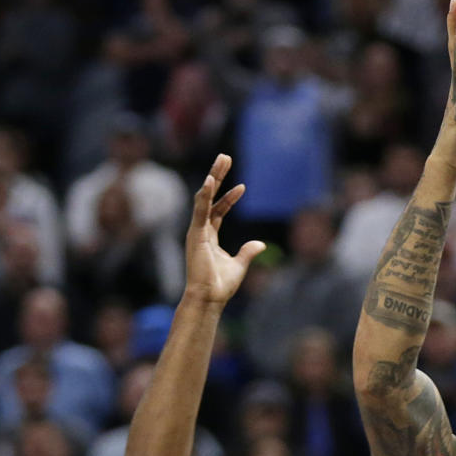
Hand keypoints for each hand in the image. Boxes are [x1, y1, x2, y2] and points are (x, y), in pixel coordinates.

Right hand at [184, 154, 264, 305]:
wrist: (209, 298)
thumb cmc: (220, 286)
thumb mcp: (239, 266)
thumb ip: (248, 252)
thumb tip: (260, 244)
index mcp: (209, 236)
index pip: (218, 211)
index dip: (229, 198)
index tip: (242, 186)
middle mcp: (201, 230)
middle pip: (209, 198)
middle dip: (218, 177)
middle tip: (225, 158)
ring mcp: (196, 231)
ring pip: (204, 197)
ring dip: (213, 177)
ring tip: (222, 160)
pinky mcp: (195, 234)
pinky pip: (200, 210)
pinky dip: (205, 195)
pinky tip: (210, 180)